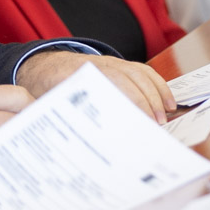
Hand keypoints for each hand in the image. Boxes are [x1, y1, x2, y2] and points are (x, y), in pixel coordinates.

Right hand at [0, 84, 32, 176]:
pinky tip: (20, 169)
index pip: (15, 94)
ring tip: (36, 155)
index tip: (41, 120)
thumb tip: (23, 119)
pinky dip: (16, 161)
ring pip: (17, 135)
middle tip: (44, 139)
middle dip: (36, 125)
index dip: (32, 107)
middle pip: (21, 111)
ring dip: (29, 144)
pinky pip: (5, 156)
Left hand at [15, 50, 175, 122]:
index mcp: (71, 75)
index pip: (103, 85)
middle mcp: (93, 65)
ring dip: (155, 95)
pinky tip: (168, 103)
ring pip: (138, 73)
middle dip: (143, 103)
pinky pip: (142, 71)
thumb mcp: (42, 107)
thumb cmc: (43, 92)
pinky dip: (158, 85)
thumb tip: (73, 147)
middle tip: (154, 128)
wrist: (41, 67)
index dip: (123, 101)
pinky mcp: (118, 64)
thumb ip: (56, 120)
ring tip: (164, 119)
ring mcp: (108, 62)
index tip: (136, 123)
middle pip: (125, 79)